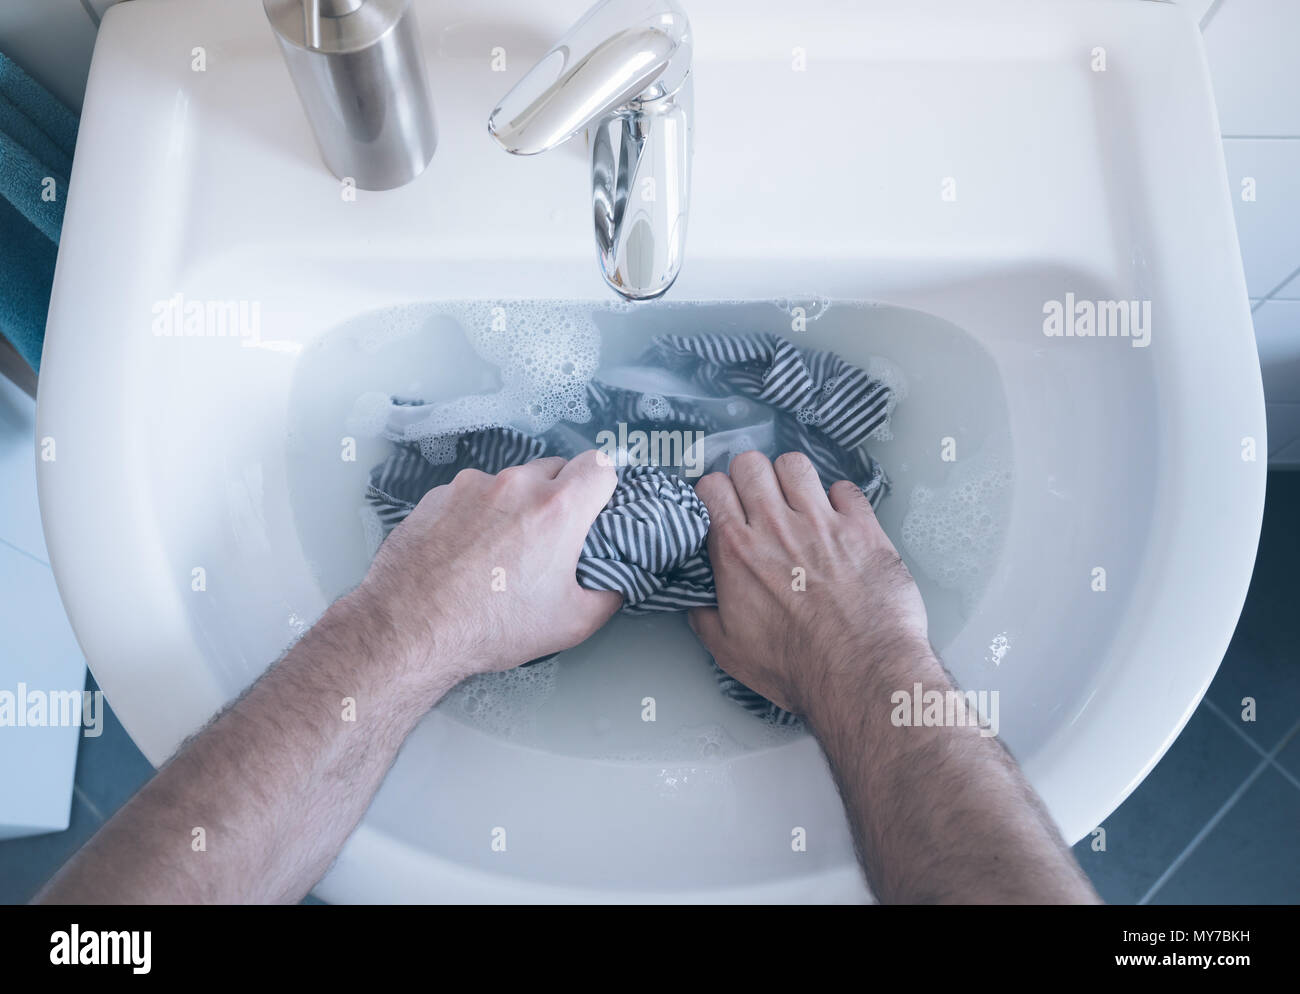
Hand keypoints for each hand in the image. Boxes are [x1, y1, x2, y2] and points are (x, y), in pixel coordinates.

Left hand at [359, 449, 621, 679]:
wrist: (410, 629)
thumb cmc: (492, 627)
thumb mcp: (572, 623)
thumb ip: (609, 593)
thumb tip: (618, 579)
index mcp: (557, 508)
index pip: (600, 465)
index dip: (604, 487)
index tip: (597, 510)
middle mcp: (515, 484)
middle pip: (555, 469)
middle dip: (561, 496)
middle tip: (551, 539)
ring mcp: (471, 486)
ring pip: (510, 482)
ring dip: (516, 505)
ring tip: (502, 551)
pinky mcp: (437, 495)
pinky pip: (472, 494)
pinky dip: (478, 513)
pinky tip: (467, 551)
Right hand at [687, 450, 930, 715]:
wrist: (858, 674)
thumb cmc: (797, 667)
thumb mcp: (729, 650)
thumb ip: (705, 616)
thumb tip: (698, 602)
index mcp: (735, 551)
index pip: (711, 487)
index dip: (715, 493)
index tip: (723, 506)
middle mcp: (774, 526)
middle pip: (750, 464)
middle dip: (750, 477)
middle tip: (760, 499)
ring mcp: (820, 522)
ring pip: (795, 464)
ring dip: (792, 479)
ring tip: (798, 500)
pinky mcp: (862, 528)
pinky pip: (845, 487)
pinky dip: (840, 499)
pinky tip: (839, 518)